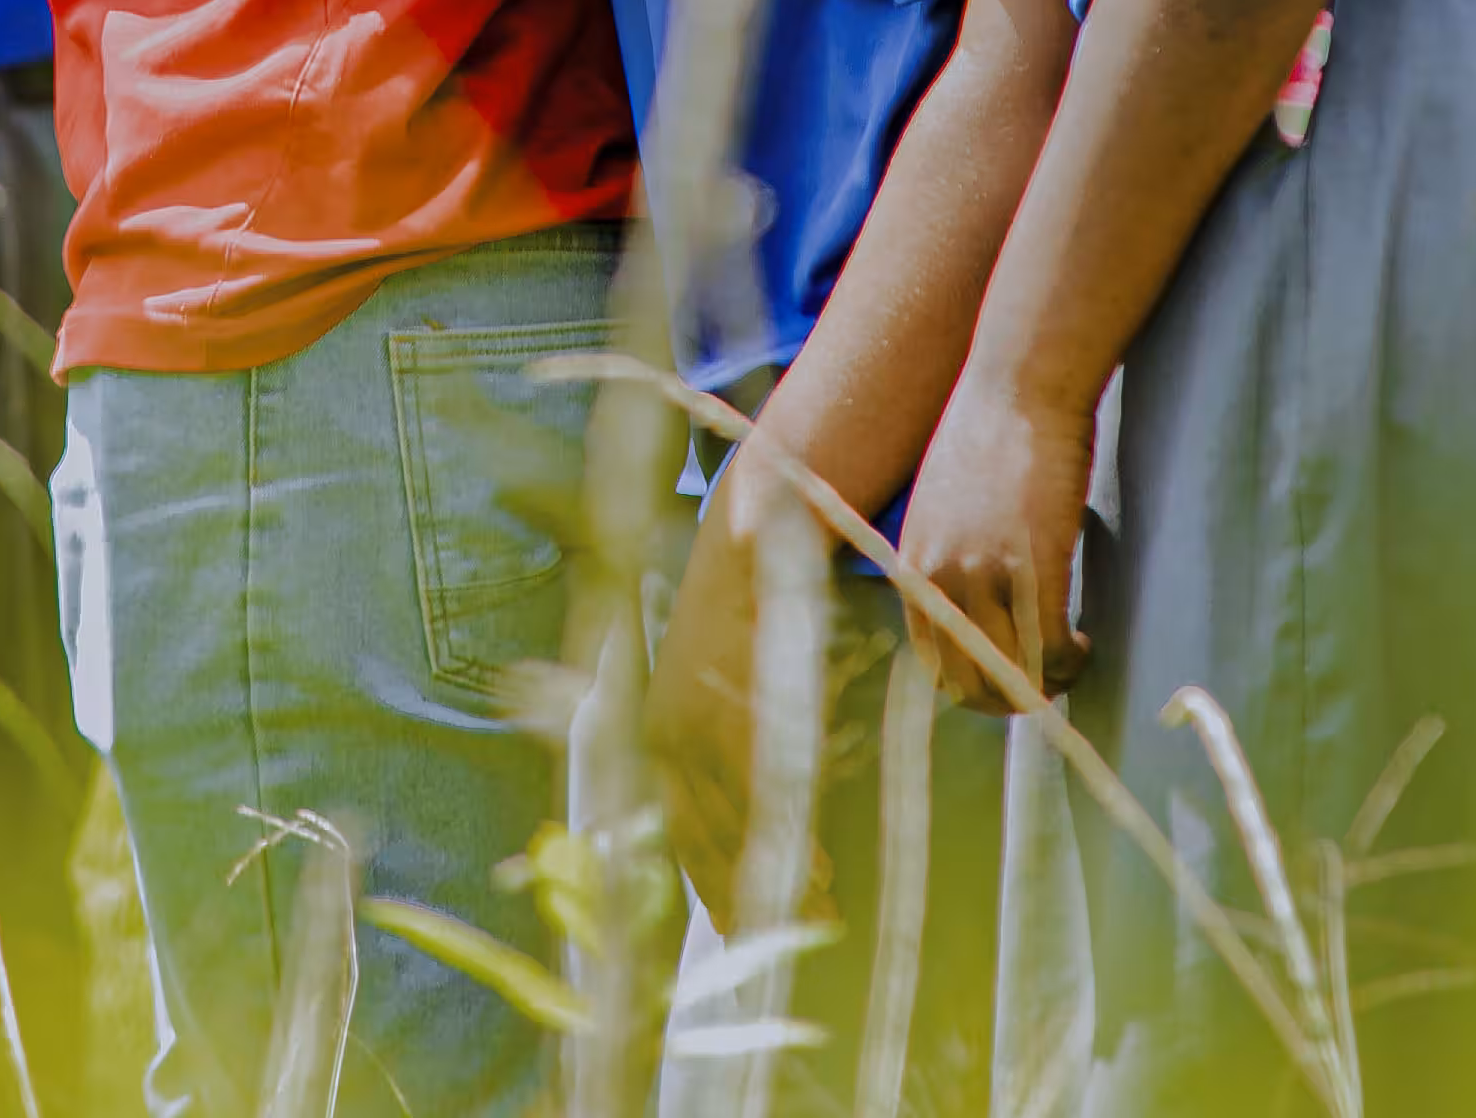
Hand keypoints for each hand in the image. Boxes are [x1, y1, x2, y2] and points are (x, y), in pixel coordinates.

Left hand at [654, 489, 802, 921]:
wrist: (754, 532)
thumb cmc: (749, 615)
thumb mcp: (724, 687)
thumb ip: (732, 752)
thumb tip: (765, 817)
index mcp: (657, 734)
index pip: (676, 831)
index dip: (707, 886)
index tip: (737, 934)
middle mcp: (662, 733)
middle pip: (699, 839)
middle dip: (743, 898)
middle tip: (784, 943)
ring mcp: (694, 716)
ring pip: (734, 822)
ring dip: (775, 876)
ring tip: (819, 913)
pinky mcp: (728, 700)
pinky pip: (759, 784)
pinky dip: (786, 831)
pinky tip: (816, 865)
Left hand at [897, 374, 1096, 712]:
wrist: (1020, 383)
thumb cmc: (992, 430)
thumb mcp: (945, 500)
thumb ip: (950, 549)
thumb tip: (975, 589)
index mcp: (913, 564)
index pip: (932, 659)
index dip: (973, 682)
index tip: (1007, 675)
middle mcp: (937, 578)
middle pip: (966, 683)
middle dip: (1007, 700)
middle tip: (1044, 686)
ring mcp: (981, 575)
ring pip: (1010, 674)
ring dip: (1044, 684)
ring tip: (1070, 664)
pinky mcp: (1030, 567)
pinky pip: (1049, 648)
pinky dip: (1070, 660)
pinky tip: (1084, 643)